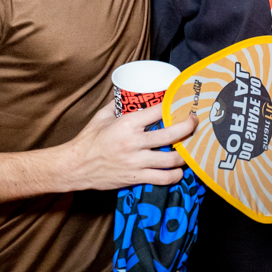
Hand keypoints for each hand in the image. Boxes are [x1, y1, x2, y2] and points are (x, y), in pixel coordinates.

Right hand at [67, 104, 196, 190]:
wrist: (76, 167)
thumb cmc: (89, 140)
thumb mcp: (103, 116)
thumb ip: (118, 105)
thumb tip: (129, 93)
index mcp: (127, 124)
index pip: (158, 111)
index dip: (173, 105)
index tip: (182, 103)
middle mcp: (134, 142)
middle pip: (172, 134)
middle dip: (188, 127)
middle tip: (195, 122)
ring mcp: (136, 162)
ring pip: (172, 159)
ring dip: (186, 154)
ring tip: (191, 149)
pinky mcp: (136, 178)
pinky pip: (162, 178)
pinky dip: (175, 175)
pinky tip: (179, 171)